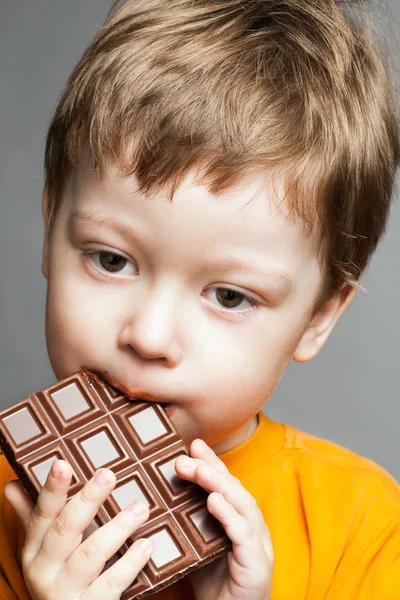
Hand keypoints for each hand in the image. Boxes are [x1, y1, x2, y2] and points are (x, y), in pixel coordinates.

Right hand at [4, 461, 152, 599]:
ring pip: (91, 555)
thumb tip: (12, 484)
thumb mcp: (40, 549)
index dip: (52, 489)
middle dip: (87, 500)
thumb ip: (32, 516)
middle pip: (66, 530)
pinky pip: (112, 583)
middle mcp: (45, 571)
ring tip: (140, 507)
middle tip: (108, 474)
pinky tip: (146, 544)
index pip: (41, 514)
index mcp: (33, 550)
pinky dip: (131, 563)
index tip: (62, 463)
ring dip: (118, 528)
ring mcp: (67, 592)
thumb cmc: (57, 577)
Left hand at [175, 440, 272, 599]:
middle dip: (210, 468)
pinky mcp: (258, 564)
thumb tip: (153, 497)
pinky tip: (214, 501)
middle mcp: (251, 526)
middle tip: (184, 457)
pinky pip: (244, 535)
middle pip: (234, 488)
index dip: (211, 462)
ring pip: (243, 504)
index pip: (225, 483)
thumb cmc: (212, 584)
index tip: (192, 443)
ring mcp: (258, 543)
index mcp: (238, 519)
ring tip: (199, 470)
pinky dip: (229, 515)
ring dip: (220, 484)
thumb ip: (186, 522)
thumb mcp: (195, 546)